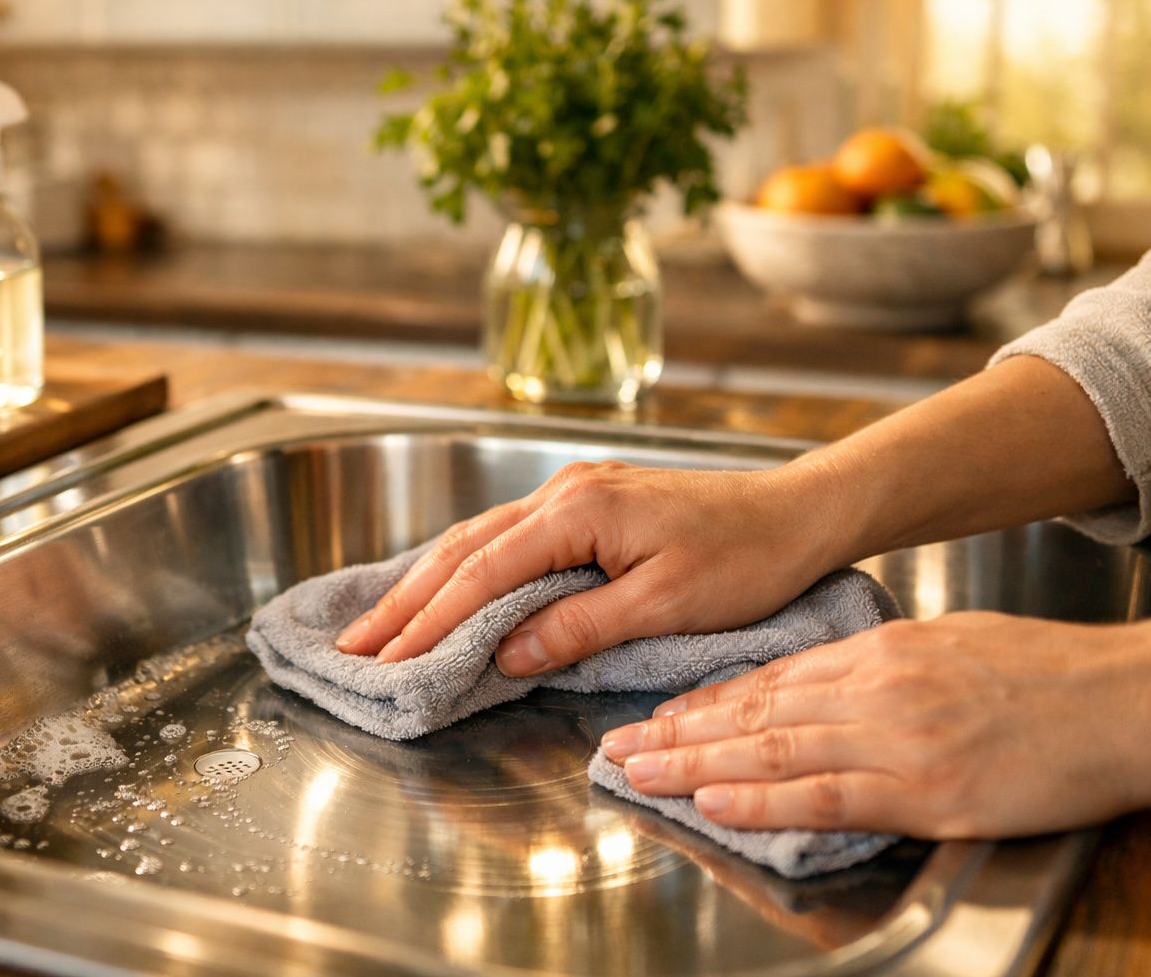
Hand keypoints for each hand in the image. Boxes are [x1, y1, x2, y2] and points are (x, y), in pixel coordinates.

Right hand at [334, 459, 847, 673]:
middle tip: (354, 644)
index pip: (482, 571)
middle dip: (405, 599)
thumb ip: (580, 626)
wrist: (798, 512)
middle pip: (463, 548)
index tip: (388, 659)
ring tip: (380, 622)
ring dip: (425, 582)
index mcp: (578, 510)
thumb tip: (506, 654)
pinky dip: (463, 568)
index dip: (430, 619)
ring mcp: (572, 494)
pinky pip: (505, 537)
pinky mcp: (586, 506)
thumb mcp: (665, 603)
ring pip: (477, 538)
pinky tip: (442, 587)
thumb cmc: (746, 556)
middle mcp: (563, 493)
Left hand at [599, 613, 1150, 838]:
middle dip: (677, 730)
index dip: (705, 700)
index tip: (658, 714)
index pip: (769, 678)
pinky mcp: (925, 788)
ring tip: (639, 771)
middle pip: (752, 711)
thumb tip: (820, 684)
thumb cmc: (1044, 673)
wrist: (1121, 699)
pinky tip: (713, 802)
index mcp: (878, 653)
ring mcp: (896, 738)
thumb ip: (879, 667)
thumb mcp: (947, 646)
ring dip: (695, 763)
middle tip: (618, 745)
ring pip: (771, 748)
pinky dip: (761, 799)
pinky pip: (824, 795)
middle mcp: (873, 689)